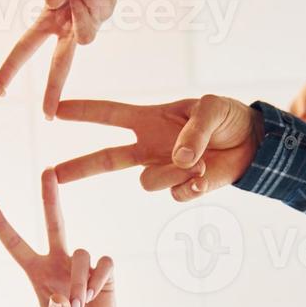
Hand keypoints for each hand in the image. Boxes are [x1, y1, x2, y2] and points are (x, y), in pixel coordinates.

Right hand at [0, 0, 128, 117]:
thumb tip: (51, 4)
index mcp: (51, 23)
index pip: (26, 47)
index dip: (12, 67)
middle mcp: (69, 28)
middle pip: (60, 64)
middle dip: (53, 88)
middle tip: (47, 114)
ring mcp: (89, 22)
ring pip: (84, 35)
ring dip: (74, 2)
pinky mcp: (106, 10)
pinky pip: (91, 3)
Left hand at [0, 169, 115, 306]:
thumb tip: (60, 298)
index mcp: (37, 272)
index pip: (15, 243)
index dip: (0, 222)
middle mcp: (59, 261)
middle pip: (55, 222)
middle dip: (51, 196)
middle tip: (47, 170)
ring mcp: (82, 263)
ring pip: (81, 253)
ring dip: (79, 282)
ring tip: (78, 304)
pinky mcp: (104, 269)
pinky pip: (102, 263)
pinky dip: (97, 281)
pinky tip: (96, 296)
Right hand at [53, 94, 263, 200]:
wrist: (253, 144)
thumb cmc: (228, 118)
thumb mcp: (211, 110)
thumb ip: (192, 132)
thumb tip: (179, 160)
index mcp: (149, 119)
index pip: (109, 115)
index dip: (83, 111)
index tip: (55, 111)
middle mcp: (149, 147)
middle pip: (105, 159)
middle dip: (79, 167)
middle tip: (53, 174)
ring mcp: (164, 170)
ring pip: (148, 183)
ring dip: (172, 174)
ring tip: (200, 162)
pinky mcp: (181, 189)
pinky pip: (175, 196)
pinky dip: (192, 187)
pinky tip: (206, 177)